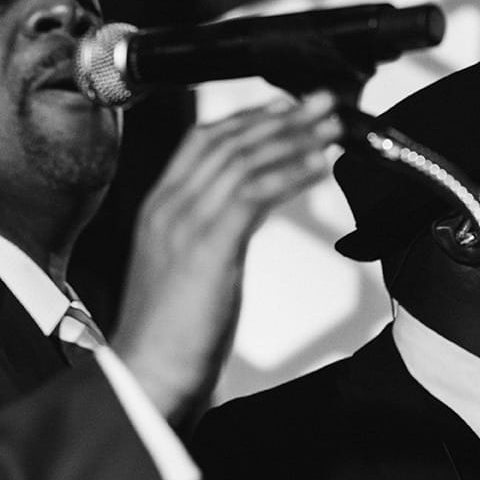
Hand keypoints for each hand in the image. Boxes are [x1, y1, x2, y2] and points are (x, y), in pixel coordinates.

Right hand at [112, 91, 343, 421]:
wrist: (148, 375)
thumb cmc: (172, 336)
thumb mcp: (190, 271)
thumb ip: (211, 236)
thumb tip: (242, 220)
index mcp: (160, 208)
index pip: (202, 142)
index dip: (248, 120)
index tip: (287, 109)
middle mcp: (168, 206)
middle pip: (227, 140)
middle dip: (280, 117)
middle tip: (323, 103)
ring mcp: (185, 223)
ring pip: (243, 159)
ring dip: (294, 138)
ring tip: (332, 126)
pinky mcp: (208, 246)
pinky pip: (254, 193)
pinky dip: (289, 173)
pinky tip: (318, 166)